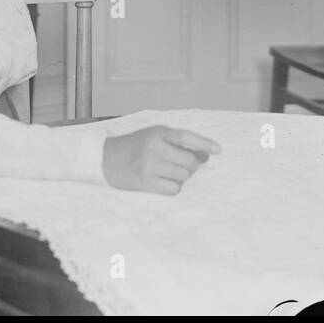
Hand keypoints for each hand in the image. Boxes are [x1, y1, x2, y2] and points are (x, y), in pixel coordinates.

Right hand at [102, 126, 220, 194]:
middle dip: (190, 166)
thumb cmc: (134, 146)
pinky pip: (174, 189)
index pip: (186, 137)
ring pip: (183, 176)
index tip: (218, 150)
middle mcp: (154, 147)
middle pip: (189, 162)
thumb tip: (204, 156)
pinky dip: (173, 187)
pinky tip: (163, 182)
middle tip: (181, 165)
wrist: (105, 159)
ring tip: (167, 172)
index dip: (204, 143)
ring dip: (181, 177)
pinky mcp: (145, 182)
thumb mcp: (153, 136)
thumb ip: (177, 142)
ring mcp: (150, 165)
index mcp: (158, 133)